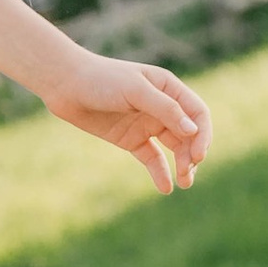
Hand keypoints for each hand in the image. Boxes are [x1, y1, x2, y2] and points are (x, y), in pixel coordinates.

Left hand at [46, 53, 209, 191]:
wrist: (65, 85)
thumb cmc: (101, 79)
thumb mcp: (135, 90)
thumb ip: (165, 109)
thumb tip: (192, 131)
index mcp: (169, 88)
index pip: (197, 113)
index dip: (203, 134)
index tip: (198, 154)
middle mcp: (162, 106)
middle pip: (188, 134)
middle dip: (192, 153)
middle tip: (187, 172)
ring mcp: (146, 124)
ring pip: (173, 148)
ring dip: (182, 165)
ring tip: (184, 183)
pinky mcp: (131, 139)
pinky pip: (152, 157)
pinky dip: (160, 172)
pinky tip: (166, 187)